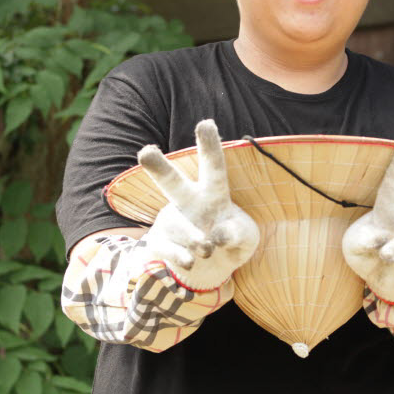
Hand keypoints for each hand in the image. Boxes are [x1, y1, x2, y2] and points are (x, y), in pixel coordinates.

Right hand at [137, 119, 259, 290]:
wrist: (209, 270)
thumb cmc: (231, 242)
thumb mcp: (247, 238)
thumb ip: (239, 233)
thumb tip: (216, 235)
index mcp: (213, 193)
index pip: (213, 167)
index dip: (210, 146)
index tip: (206, 123)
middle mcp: (188, 202)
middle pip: (171, 181)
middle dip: (158, 167)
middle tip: (145, 152)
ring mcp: (171, 221)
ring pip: (177, 225)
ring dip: (195, 239)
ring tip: (207, 249)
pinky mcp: (160, 242)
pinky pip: (166, 248)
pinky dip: (181, 256)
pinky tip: (191, 260)